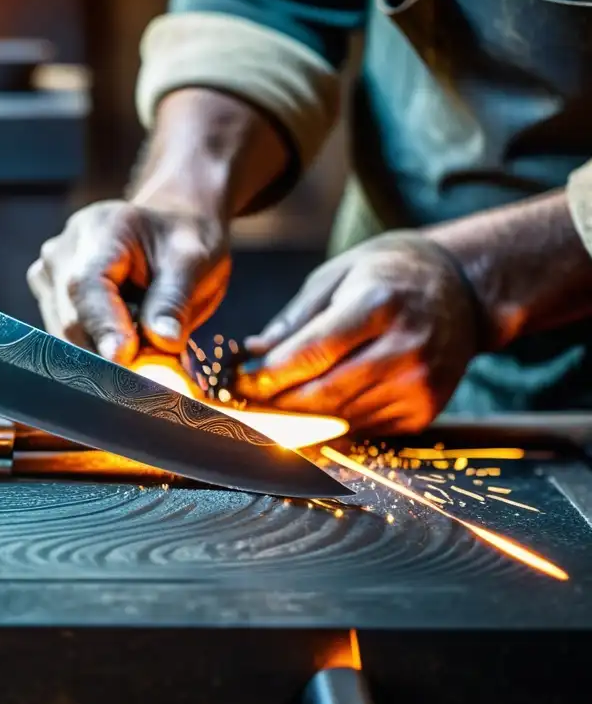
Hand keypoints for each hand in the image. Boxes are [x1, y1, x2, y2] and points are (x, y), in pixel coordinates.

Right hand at [27, 200, 229, 363]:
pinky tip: (125, 336)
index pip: (86, 286)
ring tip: (144, 339)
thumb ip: (174, 300)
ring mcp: (48, 276)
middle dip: (111, 352)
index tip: (125, 359)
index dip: (103, 326)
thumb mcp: (192, 263)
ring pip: (67, 338)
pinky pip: (67, 340)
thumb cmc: (181, 244)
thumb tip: (164, 341)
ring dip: (105, 353)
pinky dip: (98, 350)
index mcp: (101, 230)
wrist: (168, 232)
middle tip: (156, 366)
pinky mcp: (49, 299)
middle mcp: (62, 252)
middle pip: (72, 320)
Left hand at [236, 232, 479, 433]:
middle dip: (277, 404)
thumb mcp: (338, 275)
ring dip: (299, 420)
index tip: (240, 381)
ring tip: (271, 408)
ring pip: (340, 419)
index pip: (313, 353)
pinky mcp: (426, 410)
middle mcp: (405, 347)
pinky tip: (312, 413)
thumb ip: (295, 317)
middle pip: (324, 394)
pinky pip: (365, 428)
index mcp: (379, 304)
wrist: (463, 289)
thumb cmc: (388, 275)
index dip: (270, 375)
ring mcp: (420, 384)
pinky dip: (332, 425)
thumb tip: (253, 350)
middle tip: (246, 402)